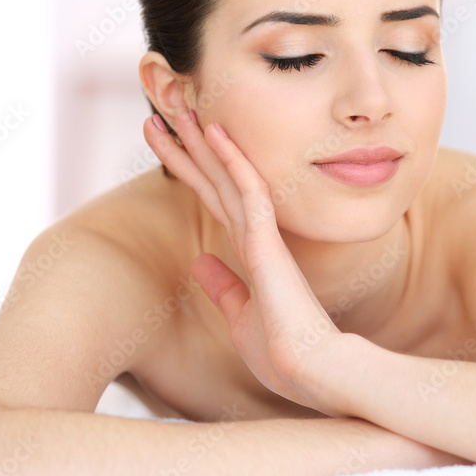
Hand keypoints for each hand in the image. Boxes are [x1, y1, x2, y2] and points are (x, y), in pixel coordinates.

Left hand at [143, 108, 347, 416]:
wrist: (310, 371)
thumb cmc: (282, 352)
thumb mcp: (240, 317)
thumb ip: (224, 286)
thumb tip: (200, 261)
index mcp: (250, 251)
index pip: (213, 198)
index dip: (189, 167)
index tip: (165, 137)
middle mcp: (255, 236)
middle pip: (214, 179)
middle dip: (187, 143)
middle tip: (166, 104)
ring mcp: (262, 237)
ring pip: (226, 175)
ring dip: (200, 141)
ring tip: (176, 105)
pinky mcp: (267, 244)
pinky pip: (248, 192)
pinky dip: (231, 161)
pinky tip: (214, 134)